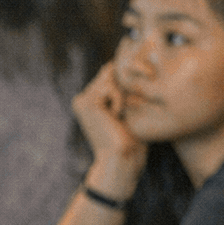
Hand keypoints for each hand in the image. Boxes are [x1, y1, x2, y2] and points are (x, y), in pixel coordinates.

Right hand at [72, 63, 146, 197]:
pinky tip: (115, 116)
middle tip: (126, 107)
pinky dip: (119, 99)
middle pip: (109, 70)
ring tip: (120, 114)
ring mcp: (82, 100)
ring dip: (122, 92)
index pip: (109, 72)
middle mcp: (82, 98)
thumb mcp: (130, 108)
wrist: (121, 159)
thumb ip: (125, 88)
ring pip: (110, 76)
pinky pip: (110, 86)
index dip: (126, 73)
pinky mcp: (86, 102)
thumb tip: (128, 66)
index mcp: (90, 100)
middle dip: (124, 82)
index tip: (141, 81)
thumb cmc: (132, 138)